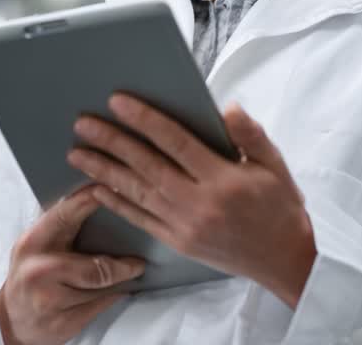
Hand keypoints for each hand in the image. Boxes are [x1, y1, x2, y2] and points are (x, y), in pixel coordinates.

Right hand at [0, 187, 145, 344]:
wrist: (10, 320)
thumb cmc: (29, 275)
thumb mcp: (35, 246)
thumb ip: (60, 227)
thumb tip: (100, 199)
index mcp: (33, 242)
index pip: (66, 215)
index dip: (92, 201)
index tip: (116, 190)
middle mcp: (39, 270)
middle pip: (95, 267)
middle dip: (122, 266)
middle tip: (138, 263)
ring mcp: (49, 299)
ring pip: (100, 289)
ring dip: (118, 283)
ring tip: (127, 276)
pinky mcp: (62, 323)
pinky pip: (99, 307)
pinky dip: (111, 298)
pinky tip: (115, 292)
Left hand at [67, 95, 316, 307]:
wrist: (285, 260)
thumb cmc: (280, 206)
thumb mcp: (275, 164)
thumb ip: (250, 134)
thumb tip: (227, 108)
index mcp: (222, 179)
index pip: (175, 142)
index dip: (145, 120)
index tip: (118, 101)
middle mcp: (198, 203)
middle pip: (146, 165)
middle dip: (112, 141)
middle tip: (83, 123)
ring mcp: (184, 226)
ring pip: (136, 192)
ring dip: (103, 170)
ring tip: (77, 152)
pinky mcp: (178, 242)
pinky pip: (140, 219)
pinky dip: (116, 203)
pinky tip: (95, 189)